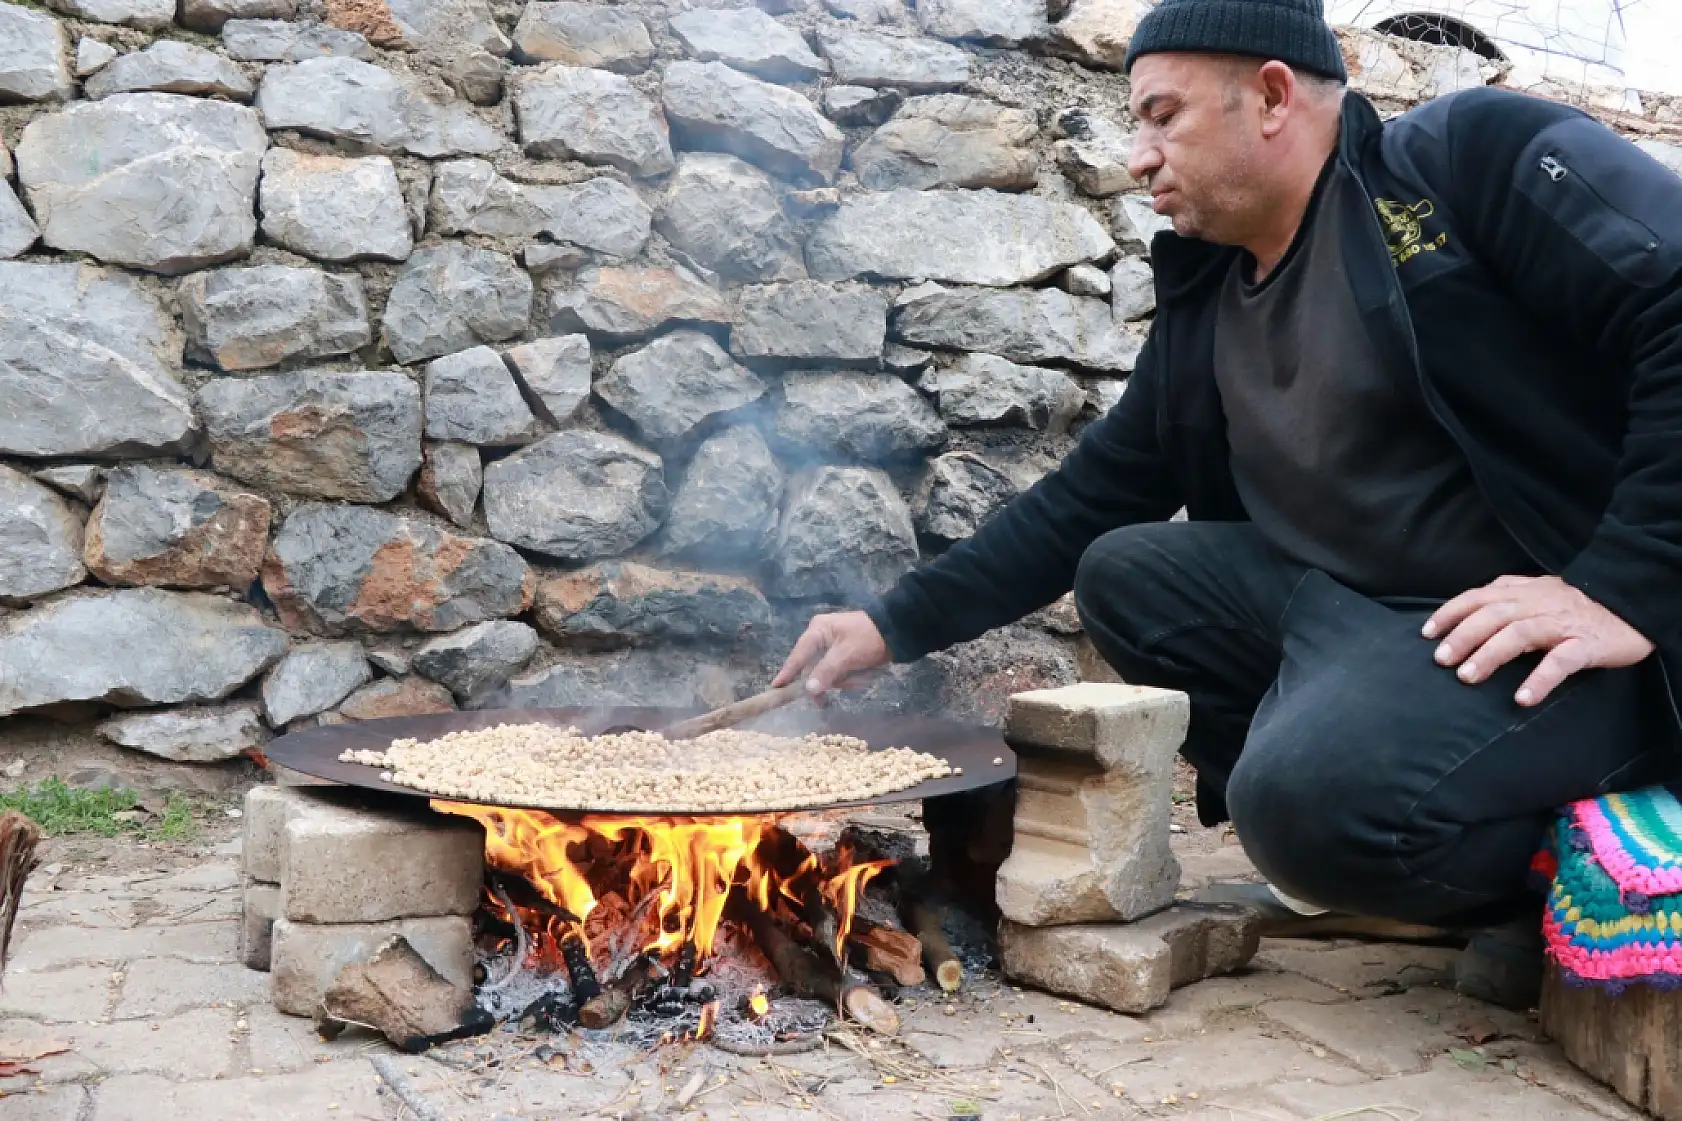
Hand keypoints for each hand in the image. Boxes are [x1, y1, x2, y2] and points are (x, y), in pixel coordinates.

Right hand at [773, 611, 891, 699]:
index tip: (775, 688)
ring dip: (843, 681)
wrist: (898, 633)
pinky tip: (864, 675)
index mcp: (818, 631)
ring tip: (860, 676)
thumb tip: (808, 689)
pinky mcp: (845, 657)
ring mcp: (834, 648)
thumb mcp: (846, 654)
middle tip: (823, 702)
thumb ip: (826, 671)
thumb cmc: (868, 638)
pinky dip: (850, 678)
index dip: (787, 673)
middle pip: (813, 669)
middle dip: (827, 682)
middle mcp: (822, 638)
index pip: (797, 655)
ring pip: (828, 675)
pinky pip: (840, 674)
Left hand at [1423, 575, 1653, 706]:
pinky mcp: (1587, 644)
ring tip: (1467, 677)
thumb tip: (1473, 602)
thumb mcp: (1543, 591)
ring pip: (1519, 634)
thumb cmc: (1582, 603)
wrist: (1635, 605)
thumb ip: (1510, 594)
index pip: (1479, 597)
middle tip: (1441, 660)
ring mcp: (1563, 623)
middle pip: (1493, 616)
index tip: (1426, 634)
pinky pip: (1561, 661)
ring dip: (1489, 655)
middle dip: (1462, 636)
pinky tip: (1522, 698)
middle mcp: (1540, 603)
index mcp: (1526, 591)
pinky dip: (1540, 679)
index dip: (1450, 613)